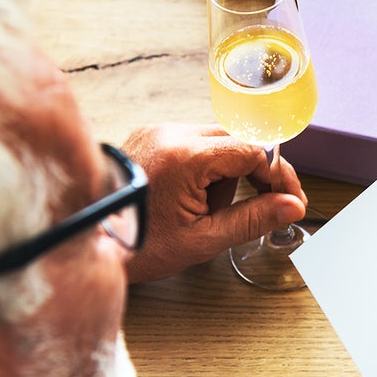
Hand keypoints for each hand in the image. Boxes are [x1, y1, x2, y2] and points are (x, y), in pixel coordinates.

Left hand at [119, 124, 307, 282]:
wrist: (84, 241)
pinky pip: (194, 144)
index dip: (278, 176)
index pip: (254, 150)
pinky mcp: (149, 136)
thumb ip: (253, 219)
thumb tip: (291, 208)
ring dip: (228, 173)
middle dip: (254, 175)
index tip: (290, 202)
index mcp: (186, 157)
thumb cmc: (138, 245)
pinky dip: (205, 168)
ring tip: (209, 210)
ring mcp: (158, 131)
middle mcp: (171, 133)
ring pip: (218, 142)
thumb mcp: (204, 239)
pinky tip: (193, 197)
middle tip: (262, 207)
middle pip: (238, 141)